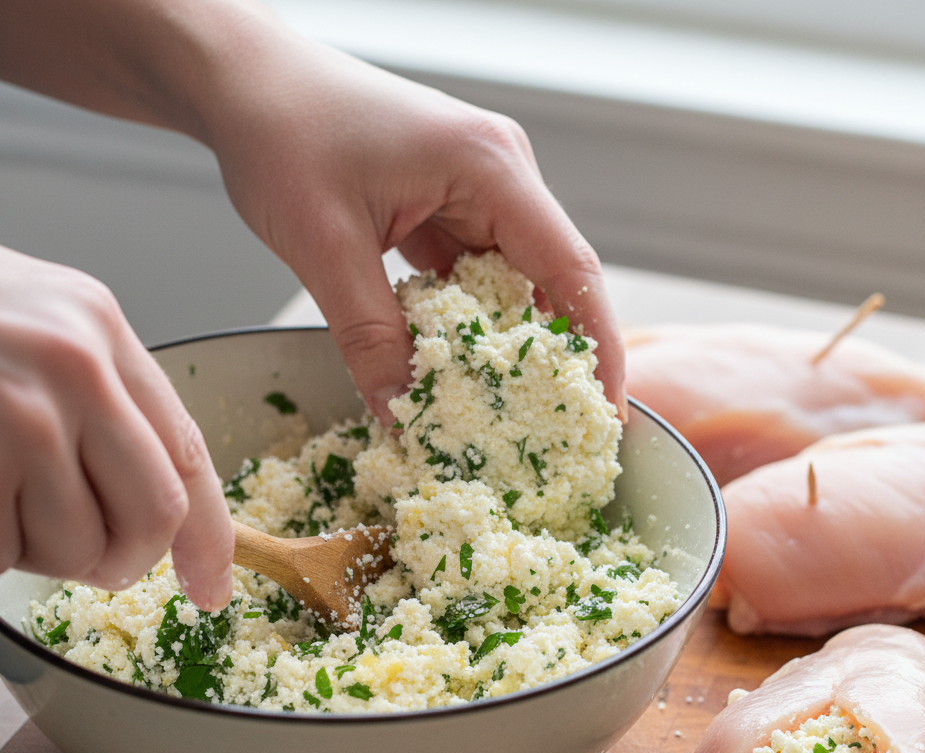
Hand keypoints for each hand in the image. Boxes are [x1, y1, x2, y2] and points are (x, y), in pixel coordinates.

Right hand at [0, 246, 233, 609]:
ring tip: (0, 500)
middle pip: (153, 516)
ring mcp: (12, 414)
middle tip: (89, 556)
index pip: (189, 455)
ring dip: (38, 553)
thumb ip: (106, 405)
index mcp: (100, 331)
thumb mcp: (41, 328)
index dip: (210, 538)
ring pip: (73, 547)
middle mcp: (70, 368)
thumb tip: (163, 518)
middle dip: (124, 558)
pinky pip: (1, 552)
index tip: (211, 588)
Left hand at [193, 24, 625, 422]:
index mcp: (490, 166)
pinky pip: (471, 272)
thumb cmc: (282, 130)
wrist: (242, 79)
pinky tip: (448, 362)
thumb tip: (402, 416)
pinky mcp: (446, 201)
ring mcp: (474, 186)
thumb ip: (369, 336)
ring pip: (508, 281)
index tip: (607, 407)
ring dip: (499, 341)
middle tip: (548, 425)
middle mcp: (498, 173)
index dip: (598, 345)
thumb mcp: (325, 245)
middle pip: (550, 278)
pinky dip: (463, 320)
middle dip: (548, 354)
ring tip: (497, 405)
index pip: (571, 267)